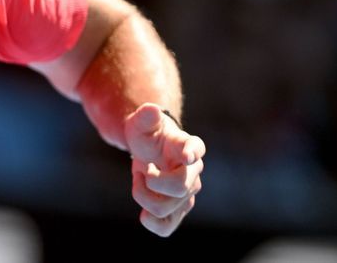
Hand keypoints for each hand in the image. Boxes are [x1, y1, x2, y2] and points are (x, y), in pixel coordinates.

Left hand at [124, 103, 205, 236]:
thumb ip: (145, 116)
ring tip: (140, 179)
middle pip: (180, 187)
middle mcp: (192, 171)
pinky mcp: (176, 209)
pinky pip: (167, 226)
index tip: (186, 156)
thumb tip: (152, 110)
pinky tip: (144, 214)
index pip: (196, 148)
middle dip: (153, 182)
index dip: (192, 152)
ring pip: (167, 208)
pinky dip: (153, 223)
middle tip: (143, 169)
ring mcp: (186, 193)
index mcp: (187, 145)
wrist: (148, 150)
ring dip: (144, 196)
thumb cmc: (148, 134)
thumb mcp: (141, 122)